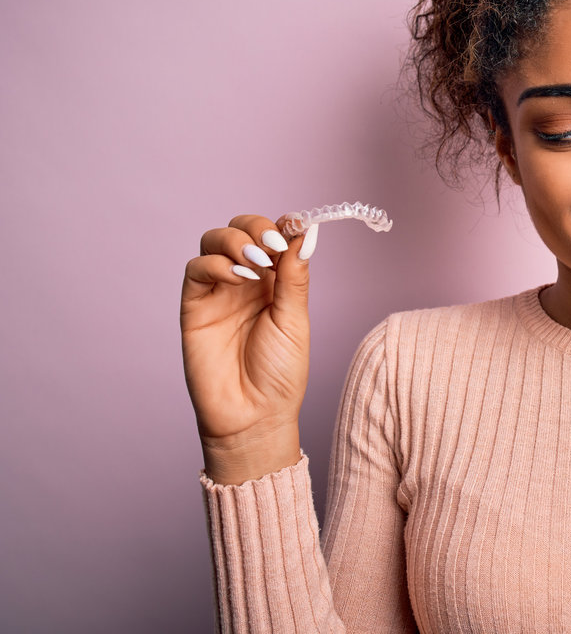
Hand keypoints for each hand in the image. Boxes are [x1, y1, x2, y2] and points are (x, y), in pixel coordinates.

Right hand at [180, 214, 318, 483]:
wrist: (253, 416)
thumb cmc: (279, 374)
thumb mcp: (295, 320)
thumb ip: (295, 276)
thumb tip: (306, 231)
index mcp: (276, 282)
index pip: (273, 235)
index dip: (282, 225)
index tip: (295, 225)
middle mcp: (245, 281)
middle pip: (241, 230)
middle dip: (255, 228)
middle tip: (271, 248)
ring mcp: (218, 291)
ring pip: (214, 241)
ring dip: (235, 241)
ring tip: (255, 263)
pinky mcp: (194, 306)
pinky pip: (196, 270)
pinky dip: (215, 264)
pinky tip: (236, 277)